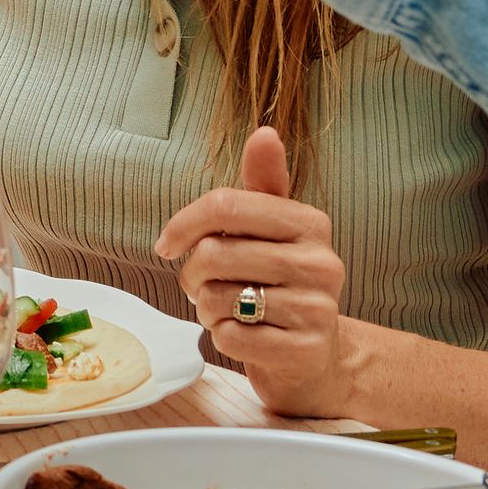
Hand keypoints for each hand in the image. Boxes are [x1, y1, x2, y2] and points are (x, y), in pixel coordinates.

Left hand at [156, 125, 352, 412]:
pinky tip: (243, 336)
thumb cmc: (278, 284)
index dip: (182, 224)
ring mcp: (317, 309)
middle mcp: (321, 262)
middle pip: (215, 254)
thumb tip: (264, 132)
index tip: (166, 245)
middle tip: (202, 286)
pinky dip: (222, 337)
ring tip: (227, 310)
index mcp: (309, 223)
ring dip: (206, 308)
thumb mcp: (271, 231)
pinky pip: (230, 337)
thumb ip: (262, 185)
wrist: (314, 356)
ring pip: (219, 298)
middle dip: (193, 275)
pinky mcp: (304, 350)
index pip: (226, 205)